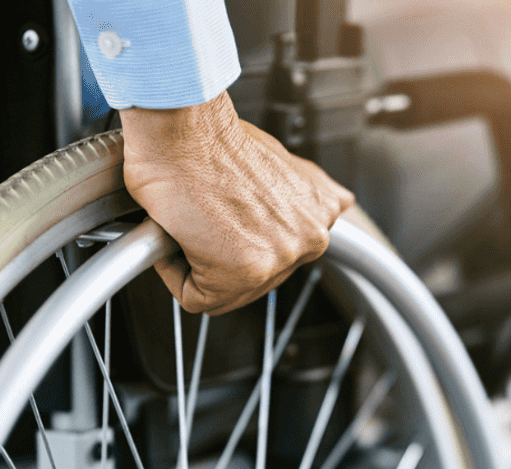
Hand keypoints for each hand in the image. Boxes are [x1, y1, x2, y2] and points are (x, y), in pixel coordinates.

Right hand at [120, 92, 353, 314]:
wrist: (182, 130)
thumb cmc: (211, 138)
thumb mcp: (284, 162)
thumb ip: (305, 193)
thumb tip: (337, 201)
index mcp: (321, 213)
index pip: (279, 254)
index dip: (238, 238)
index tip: (223, 216)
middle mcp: (309, 238)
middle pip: (255, 274)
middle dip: (222, 252)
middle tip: (205, 214)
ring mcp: (279, 258)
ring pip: (225, 288)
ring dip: (199, 259)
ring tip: (193, 219)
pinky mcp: (242, 274)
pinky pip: (196, 296)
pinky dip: (174, 268)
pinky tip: (179, 231)